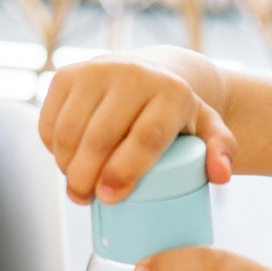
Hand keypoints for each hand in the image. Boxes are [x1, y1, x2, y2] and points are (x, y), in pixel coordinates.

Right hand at [38, 56, 235, 204]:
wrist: (151, 72)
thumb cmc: (177, 113)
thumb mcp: (207, 129)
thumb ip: (221, 150)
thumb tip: (220, 175)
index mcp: (172, 92)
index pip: (145, 136)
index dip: (125, 171)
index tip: (110, 198)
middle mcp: (134, 74)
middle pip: (101, 137)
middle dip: (86, 177)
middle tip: (85, 200)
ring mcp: (96, 70)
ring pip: (70, 130)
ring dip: (65, 165)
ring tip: (75, 186)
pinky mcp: (67, 74)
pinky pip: (50, 120)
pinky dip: (52, 147)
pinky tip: (64, 161)